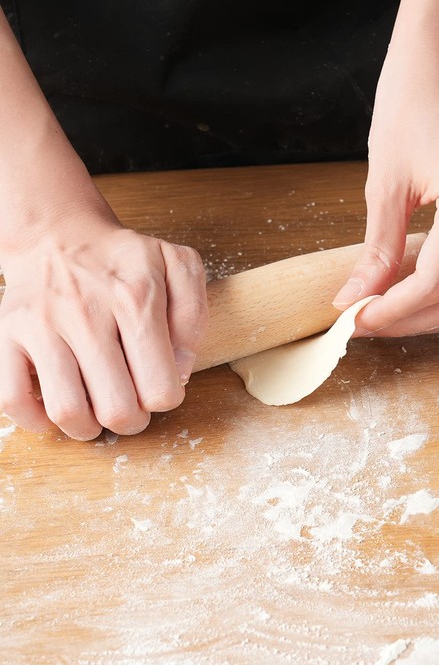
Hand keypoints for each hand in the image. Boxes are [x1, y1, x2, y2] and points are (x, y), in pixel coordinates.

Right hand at [0, 218, 207, 439]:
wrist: (59, 237)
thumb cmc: (124, 261)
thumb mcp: (177, 266)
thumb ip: (194, 315)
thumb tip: (181, 368)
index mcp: (135, 298)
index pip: (160, 388)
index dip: (166, 399)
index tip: (160, 386)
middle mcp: (86, 313)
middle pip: (116, 408)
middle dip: (132, 421)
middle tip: (132, 407)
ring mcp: (40, 325)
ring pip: (67, 410)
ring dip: (88, 428)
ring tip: (98, 413)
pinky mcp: (5, 335)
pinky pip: (11, 398)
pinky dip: (35, 419)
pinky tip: (55, 409)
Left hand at [333, 0, 438, 336]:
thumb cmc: (412, 103)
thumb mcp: (384, 181)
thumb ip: (377, 249)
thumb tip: (357, 298)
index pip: (436, 282)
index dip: (394, 310)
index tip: (357, 318)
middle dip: (414, 321)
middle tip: (369, 321)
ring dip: (433, 312)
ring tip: (387, 309)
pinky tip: (412, 287)